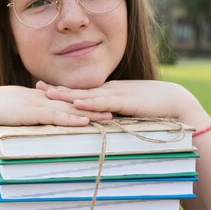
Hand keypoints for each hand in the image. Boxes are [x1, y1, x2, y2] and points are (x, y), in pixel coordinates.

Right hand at [0, 85, 112, 132]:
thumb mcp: (20, 109)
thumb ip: (32, 112)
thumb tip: (42, 121)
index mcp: (42, 97)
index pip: (70, 98)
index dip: (89, 100)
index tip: (106, 103)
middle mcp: (45, 98)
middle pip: (76, 101)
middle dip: (97, 104)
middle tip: (119, 107)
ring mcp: (39, 104)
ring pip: (70, 108)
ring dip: (91, 112)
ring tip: (111, 116)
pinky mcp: (33, 112)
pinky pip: (56, 116)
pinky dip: (71, 119)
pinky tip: (85, 122)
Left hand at [37, 80, 207, 123]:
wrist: (175, 101)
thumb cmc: (152, 107)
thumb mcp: (127, 110)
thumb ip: (112, 114)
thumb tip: (99, 123)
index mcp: (108, 91)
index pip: (80, 90)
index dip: (62, 88)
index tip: (43, 87)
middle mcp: (109, 90)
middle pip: (78, 89)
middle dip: (57, 88)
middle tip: (35, 86)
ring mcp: (116, 94)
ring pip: (87, 94)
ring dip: (67, 94)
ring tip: (48, 93)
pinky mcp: (126, 102)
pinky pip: (104, 102)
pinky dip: (90, 103)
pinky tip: (77, 103)